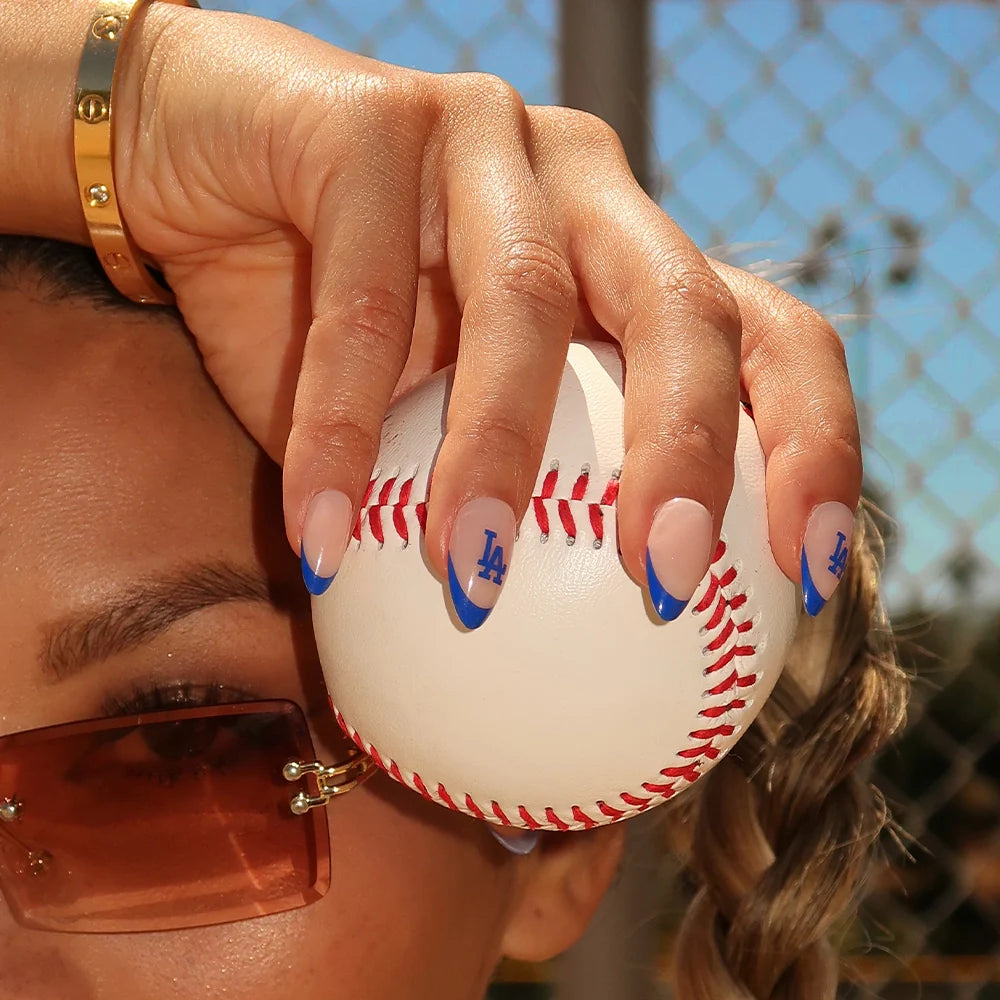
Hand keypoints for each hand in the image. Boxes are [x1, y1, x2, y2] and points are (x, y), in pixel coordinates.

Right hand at [112, 5, 858, 619]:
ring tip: (471, 585)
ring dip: (496, 459)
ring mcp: (484, 140)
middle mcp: (581, 189)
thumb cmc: (331, 323)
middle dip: (688, 452)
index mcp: (627, 257)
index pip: (770, 337)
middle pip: (688, 306)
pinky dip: (339, 435)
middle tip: (664, 587)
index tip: (812, 580)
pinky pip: (361, 305)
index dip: (814, 450)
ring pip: (521, 300)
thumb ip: (500, 520)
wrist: (200, 177)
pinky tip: (322, 543)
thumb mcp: (430, 428)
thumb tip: (549, 706)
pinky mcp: (370, 123)